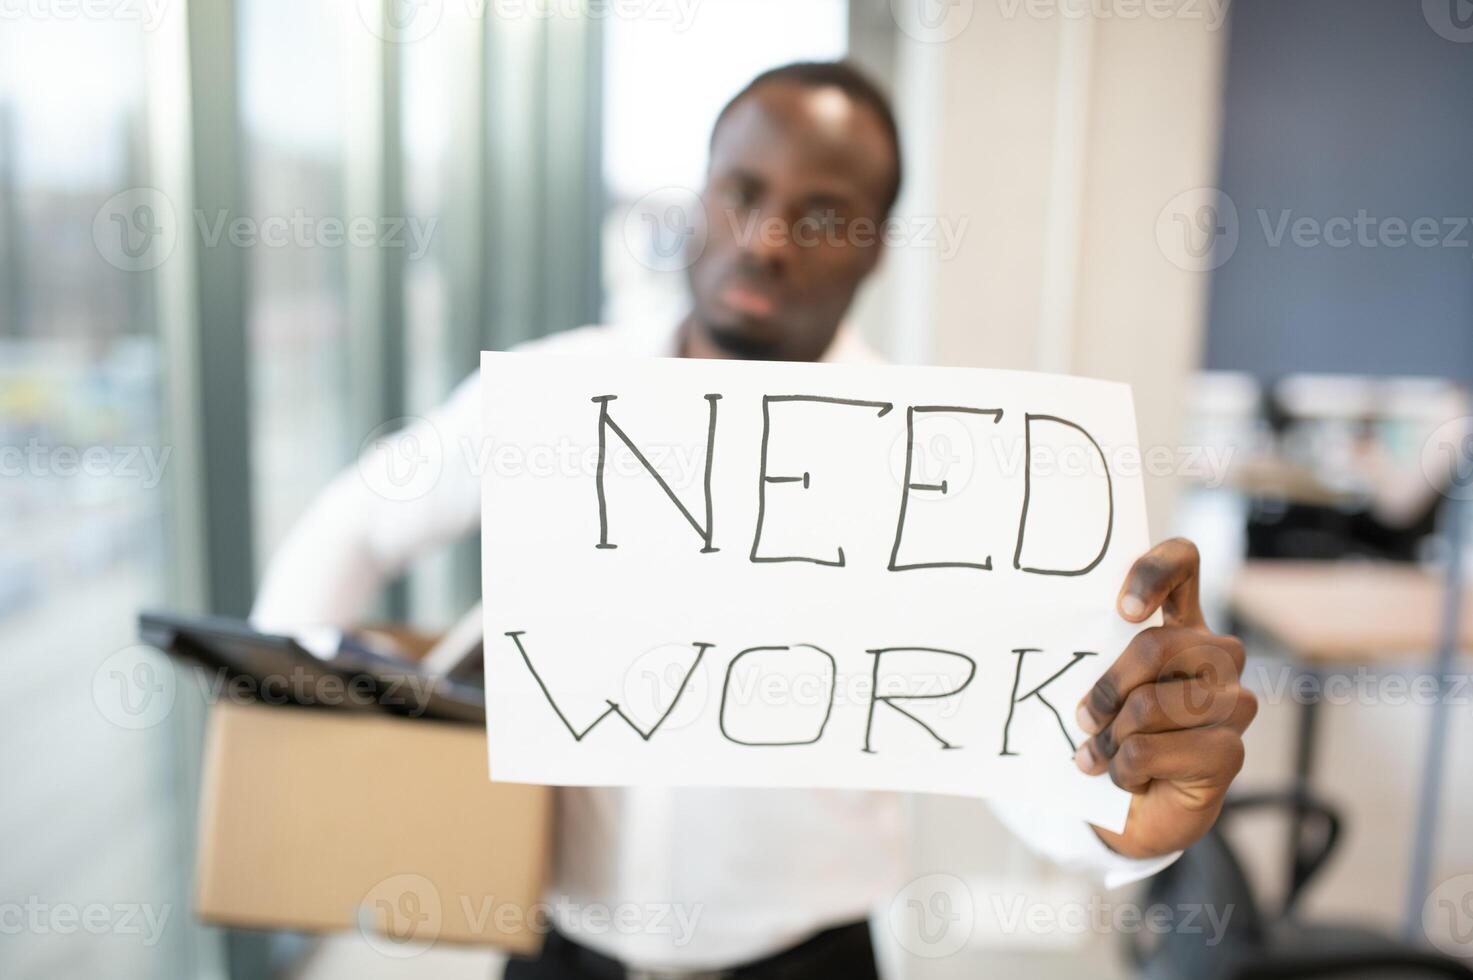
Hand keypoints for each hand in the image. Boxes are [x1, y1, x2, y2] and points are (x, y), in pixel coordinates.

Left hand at [1075, 538, 1256, 858]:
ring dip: (1110, 738)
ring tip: (1099, 754)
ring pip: (1150, 704)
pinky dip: (1124, 769)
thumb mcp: (1098, 686)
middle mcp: (1216, 655)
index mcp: (1181, 624)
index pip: (1184, 563)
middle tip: (1085, 717)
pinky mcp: (1230, 752)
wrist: (1132, 810)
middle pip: (1157, 645)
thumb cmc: (1111, 736)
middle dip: (1107, 687)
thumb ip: (1093, 654)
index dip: (1154, 574)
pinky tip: (1126, 777)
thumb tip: (1051, 638)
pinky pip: (1154, 750)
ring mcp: (1231, 702)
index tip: (1123, 611)